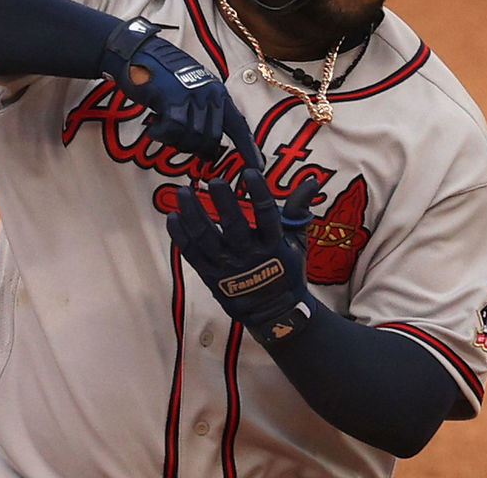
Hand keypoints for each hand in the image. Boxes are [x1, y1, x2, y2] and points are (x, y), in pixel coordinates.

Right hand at [101, 17, 262, 168]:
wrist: (141, 52)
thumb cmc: (163, 74)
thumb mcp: (192, 90)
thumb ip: (203, 112)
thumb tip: (208, 145)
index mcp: (218, 93)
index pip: (239, 126)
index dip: (249, 148)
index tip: (258, 167)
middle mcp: (210, 94)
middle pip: (212, 138)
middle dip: (198, 149)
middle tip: (181, 146)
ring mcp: (193, 96)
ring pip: (192, 137)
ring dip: (176, 141)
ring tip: (164, 132)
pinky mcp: (173, 98)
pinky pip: (172, 130)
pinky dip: (161, 134)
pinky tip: (154, 128)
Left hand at [166, 169, 321, 343]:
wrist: (274, 313)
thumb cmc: (286, 272)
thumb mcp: (297, 242)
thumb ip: (299, 209)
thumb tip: (313, 180)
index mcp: (273, 245)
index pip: (267, 215)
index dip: (259, 192)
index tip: (250, 171)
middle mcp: (250, 256)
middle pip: (234, 226)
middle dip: (223, 202)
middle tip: (214, 181)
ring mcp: (228, 268)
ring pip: (207, 239)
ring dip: (193, 214)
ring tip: (184, 192)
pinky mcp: (211, 277)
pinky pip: (192, 254)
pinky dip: (180, 236)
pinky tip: (173, 216)